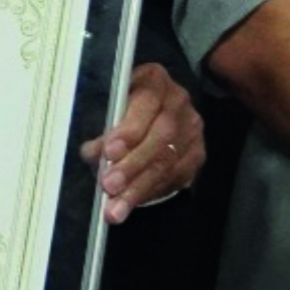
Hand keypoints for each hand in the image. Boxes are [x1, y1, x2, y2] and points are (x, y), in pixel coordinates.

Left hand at [81, 66, 203, 221]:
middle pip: (161, 137)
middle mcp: (178, 102)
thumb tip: (92, 153)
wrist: (159, 107)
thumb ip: (103, 127)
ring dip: (139, 189)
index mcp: (155, 80)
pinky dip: (150, 193)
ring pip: (168, 163)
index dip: (129, 130)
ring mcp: (192, 129)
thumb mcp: (111, 105)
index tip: (108, 152)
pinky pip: (175, 178)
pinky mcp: (197, 154)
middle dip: (132, 165)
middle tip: (109, 187)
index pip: (146, 104)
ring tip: (116, 209)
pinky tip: (132, 203)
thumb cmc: (126, 104)